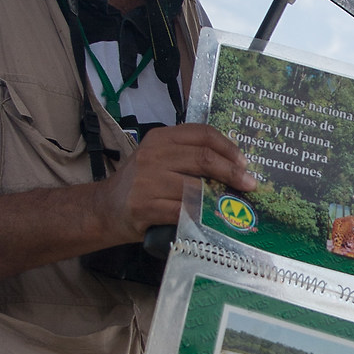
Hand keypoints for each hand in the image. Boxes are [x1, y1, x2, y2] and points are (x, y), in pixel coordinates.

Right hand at [97, 124, 254, 245]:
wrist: (105, 209)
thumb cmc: (141, 185)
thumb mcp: (159, 159)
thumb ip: (187, 156)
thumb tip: (233, 165)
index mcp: (160, 138)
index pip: (202, 134)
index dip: (228, 147)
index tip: (243, 162)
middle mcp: (153, 155)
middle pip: (203, 158)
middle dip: (232, 172)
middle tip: (249, 184)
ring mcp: (147, 181)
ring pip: (196, 187)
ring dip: (220, 197)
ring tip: (234, 204)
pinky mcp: (144, 206)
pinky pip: (182, 210)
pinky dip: (201, 216)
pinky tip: (213, 219)